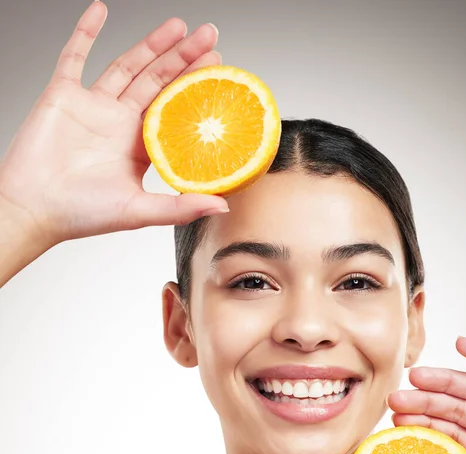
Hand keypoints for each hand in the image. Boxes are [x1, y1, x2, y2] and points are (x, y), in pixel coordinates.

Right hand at [0, 1, 227, 247]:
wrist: (34, 209)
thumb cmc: (81, 214)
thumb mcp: (140, 211)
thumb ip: (181, 208)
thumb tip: (223, 206)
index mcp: (140, 146)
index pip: (175, 109)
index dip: (195, 88)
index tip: (218, 70)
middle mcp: (120, 122)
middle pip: (157, 81)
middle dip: (183, 58)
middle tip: (208, 37)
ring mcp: (93, 106)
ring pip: (127, 65)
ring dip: (151, 44)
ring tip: (178, 26)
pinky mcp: (63, 95)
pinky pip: (74, 56)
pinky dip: (86, 31)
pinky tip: (101, 10)